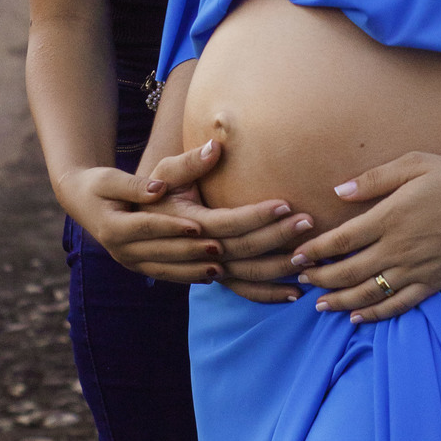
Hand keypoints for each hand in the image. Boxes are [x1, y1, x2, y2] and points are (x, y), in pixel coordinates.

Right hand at [60, 164, 223, 284]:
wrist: (82, 202)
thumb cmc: (100, 184)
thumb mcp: (111, 178)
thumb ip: (136, 184)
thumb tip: (159, 188)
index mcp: (112, 227)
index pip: (146, 227)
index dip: (172, 226)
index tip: (198, 225)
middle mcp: (119, 250)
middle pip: (160, 252)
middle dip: (190, 252)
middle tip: (220, 248)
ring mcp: (128, 261)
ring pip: (164, 270)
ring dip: (193, 270)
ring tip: (221, 268)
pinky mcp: (137, 266)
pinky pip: (164, 274)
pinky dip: (186, 276)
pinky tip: (210, 276)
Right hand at [144, 140, 310, 302]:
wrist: (128, 227)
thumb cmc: (151, 193)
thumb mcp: (164, 174)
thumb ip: (190, 162)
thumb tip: (215, 145)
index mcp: (186, 223)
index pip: (228, 222)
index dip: (256, 215)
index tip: (286, 204)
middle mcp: (195, 251)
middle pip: (242, 248)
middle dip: (277, 236)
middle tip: (309, 221)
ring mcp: (203, 269)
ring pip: (246, 274)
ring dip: (279, 268)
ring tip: (312, 256)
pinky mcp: (211, 278)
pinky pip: (241, 291)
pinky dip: (267, 295)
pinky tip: (294, 294)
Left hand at [289, 151, 440, 320]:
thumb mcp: (412, 164)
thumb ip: (373, 179)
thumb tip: (338, 191)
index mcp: (390, 217)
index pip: (342, 240)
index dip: (315, 251)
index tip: (296, 256)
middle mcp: (400, 248)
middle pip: (349, 271)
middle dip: (320, 278)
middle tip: (301, 279)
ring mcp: (417, 269)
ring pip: (370, 293)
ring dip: (340, 301)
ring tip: (320, 304)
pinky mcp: (433, 282)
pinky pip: (399, 305)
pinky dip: (375, 314)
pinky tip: (357, 318)